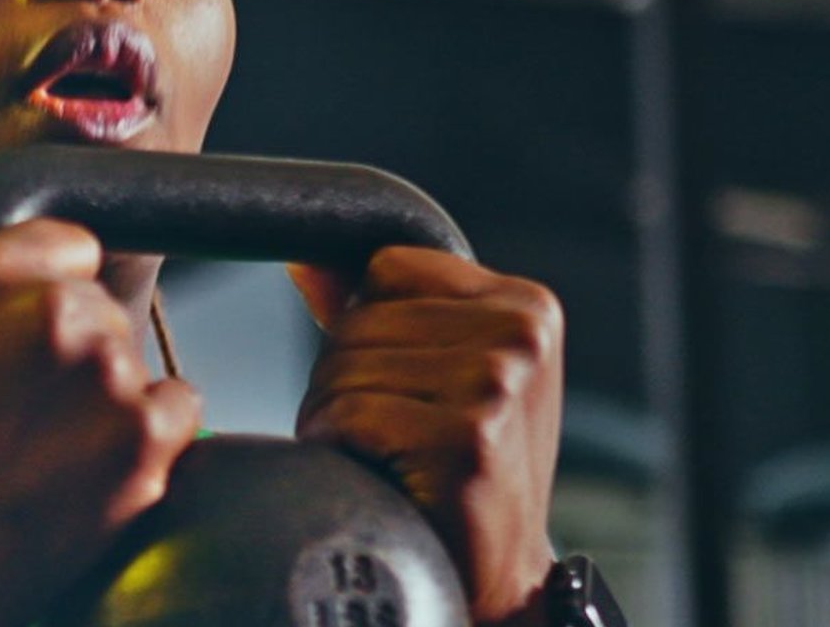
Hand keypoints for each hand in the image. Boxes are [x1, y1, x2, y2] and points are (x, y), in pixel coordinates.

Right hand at [0, 219, 201, 626]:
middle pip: (102, 307)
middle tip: (33, 404)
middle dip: (79, 347)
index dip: (56, 285)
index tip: (41, 326)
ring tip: (53, 443)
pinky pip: (178, 403)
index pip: (70, 246)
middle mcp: (57, 315)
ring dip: (108, 392)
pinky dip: (153, 429)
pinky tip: (98, 458)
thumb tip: (29, 261)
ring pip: (133, 358)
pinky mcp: (146, 435)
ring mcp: (109, 374)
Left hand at [290, 247, 561, 624]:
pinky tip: (376, 474)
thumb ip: (379, 307)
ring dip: (334, 416)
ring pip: (346, 366)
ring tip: (380, 454)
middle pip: (360, 319)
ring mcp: (498, 384)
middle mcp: (522, 334)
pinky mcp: (467, 437)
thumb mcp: (441, 369)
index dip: (366, 324)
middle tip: (383, 432)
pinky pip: (351, 414)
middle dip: (344, 378)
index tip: (399, 380)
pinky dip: (339, 446)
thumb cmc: (463, 466)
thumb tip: (304, 260)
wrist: (498, 569)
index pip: (387, 267)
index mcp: (526, 303)